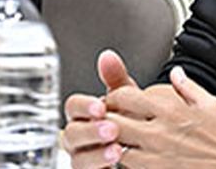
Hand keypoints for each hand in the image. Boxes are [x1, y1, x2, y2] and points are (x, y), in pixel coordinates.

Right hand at [62, 49, 139, 167]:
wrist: (144, 148)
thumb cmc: (129, 121)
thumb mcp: (126, 99)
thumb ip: (116, 80)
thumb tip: (107, 57)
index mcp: (83, 115)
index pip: (73, 107)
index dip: (84, 107)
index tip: (100, 107)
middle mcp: (78, 137)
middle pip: (71, 134)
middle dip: (91, 132)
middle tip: (112, 129)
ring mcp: (83, 158)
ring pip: (78, 159)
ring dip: (96, 155)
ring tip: (117, 150)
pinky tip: (115, 166)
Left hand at [103, 66, 215, 168]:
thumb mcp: (210, 104)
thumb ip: (187, 86)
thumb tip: (177, 73)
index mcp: (169, 109)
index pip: (124, 96)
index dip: (113, 97)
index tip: (115, 101)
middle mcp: (159, 132)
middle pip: (113, 121)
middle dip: (105, 120)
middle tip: (106, 121)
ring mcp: (156, 157)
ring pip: (115, 147)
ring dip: (112, 143)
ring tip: (116, 141)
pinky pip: (128, 167)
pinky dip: (124, 163)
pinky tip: (130, 158)